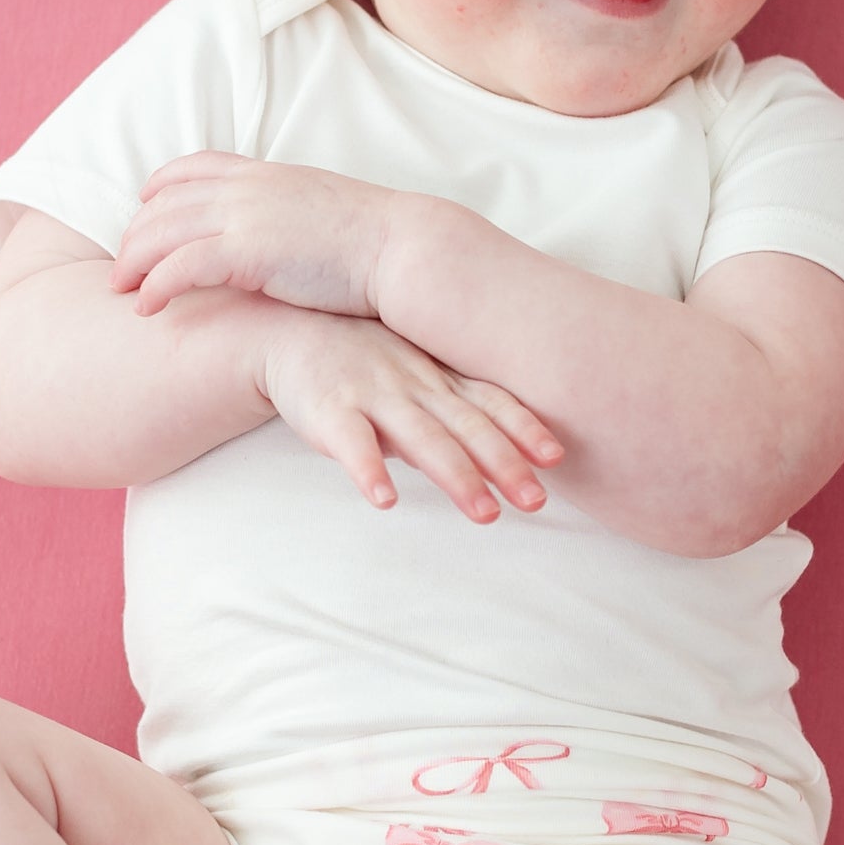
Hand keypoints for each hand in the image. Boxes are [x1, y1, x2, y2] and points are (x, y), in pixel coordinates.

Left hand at [114, 152, 415, 320]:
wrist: (402, 251)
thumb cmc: (374, 244)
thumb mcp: (322, 213)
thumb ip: (290, 215)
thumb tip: (283, 237)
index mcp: (267, 174)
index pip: (196, 166)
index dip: (160, 186)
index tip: (144, 206)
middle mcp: (249, 188)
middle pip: (166, 201)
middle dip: (136, 232)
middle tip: (121, 266)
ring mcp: (245, 216)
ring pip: (163, 231)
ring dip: (133, 261)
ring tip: (121, 289)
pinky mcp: (247, 252)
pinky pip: (181, 266)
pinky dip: (155, 286)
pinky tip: (145, 309)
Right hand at [254, 309, 564, 522]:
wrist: (286, 329)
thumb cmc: (363, 360)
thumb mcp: (417, 377)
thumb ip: (457, 411)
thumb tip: (505, 458)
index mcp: (439, 380)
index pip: (491, 403)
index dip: (525, 429)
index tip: (557, 458)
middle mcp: (415, 385)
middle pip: (468, 427)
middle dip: (505, 464)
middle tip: (536, 502)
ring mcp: (373, 395)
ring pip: (423, 438)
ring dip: (457, 476)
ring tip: (485, 514)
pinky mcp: (330, 412)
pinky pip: (351, 443)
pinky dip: (368, 470)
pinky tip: (384, 499)